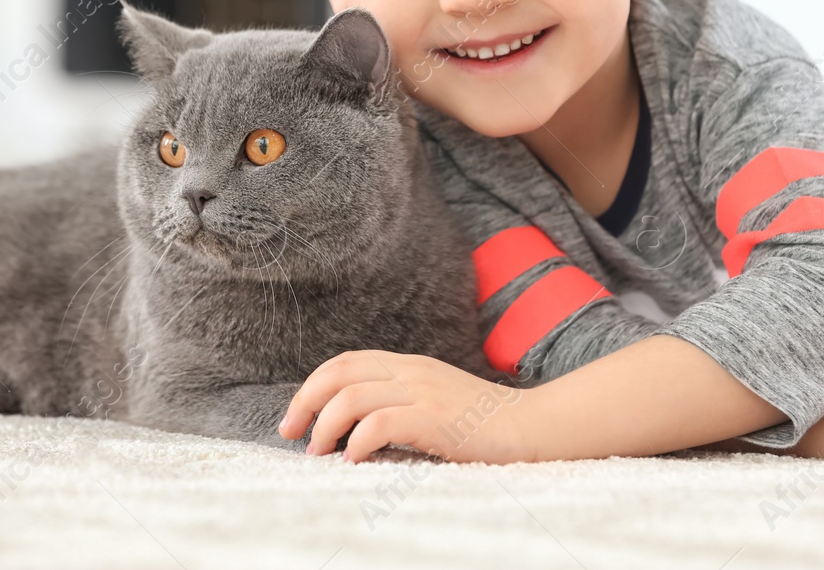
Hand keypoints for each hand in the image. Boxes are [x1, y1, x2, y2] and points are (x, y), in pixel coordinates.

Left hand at [278, 350, 531, 463]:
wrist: (533, 426)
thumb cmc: (482, 426)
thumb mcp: (435, 401)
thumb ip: (400, 402)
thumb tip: (351, 429)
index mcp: (408, 365)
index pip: (345, 362)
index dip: (311, 387)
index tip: (295, 419)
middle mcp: (411, 371)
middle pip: (338, 373)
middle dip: (304, 402)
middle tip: (291, 434)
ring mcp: (423, 392)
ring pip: (350, 397)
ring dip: (325, 427)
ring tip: (320, 453)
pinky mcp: (434, 418)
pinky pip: (380, 423)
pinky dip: (356, 442)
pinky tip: (354, 460)